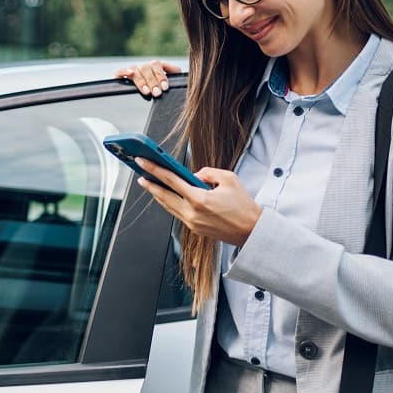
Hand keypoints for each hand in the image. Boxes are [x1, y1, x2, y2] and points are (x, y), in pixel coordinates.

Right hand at [114, 59, 181, 97]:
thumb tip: (175, 69)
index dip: (160, 75)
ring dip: (141, 80)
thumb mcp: (170, 85)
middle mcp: (143, 68)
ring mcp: (132, 72)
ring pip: (135, 70)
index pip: (157, 65)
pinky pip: (120, 72)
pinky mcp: (121, 78)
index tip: (165, 87)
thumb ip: (175, 74)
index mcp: (154, 68)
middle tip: (157, 93)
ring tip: (147, 92)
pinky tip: (130, 74)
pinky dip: (124, 71)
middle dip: (152, 81)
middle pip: (146, 68)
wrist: (146, 109)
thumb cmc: (161, 94)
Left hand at [135, 161, 261, 246]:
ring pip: (168, 207)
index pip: (170, 180)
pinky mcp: (195, 229)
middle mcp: (192, 213)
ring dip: (157, 194)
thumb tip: (193, 175)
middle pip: (163, 196)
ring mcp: (192, 223)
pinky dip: (169, 203)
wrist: (252, 231)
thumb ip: (207, 172)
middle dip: (149, 184)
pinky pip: (177, 213)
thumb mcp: (229, 179)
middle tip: (140, 174)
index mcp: (199, 199)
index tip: (142, 161)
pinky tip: (166, 196)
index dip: (154, 169)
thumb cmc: (243, 205)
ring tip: (149, 184)